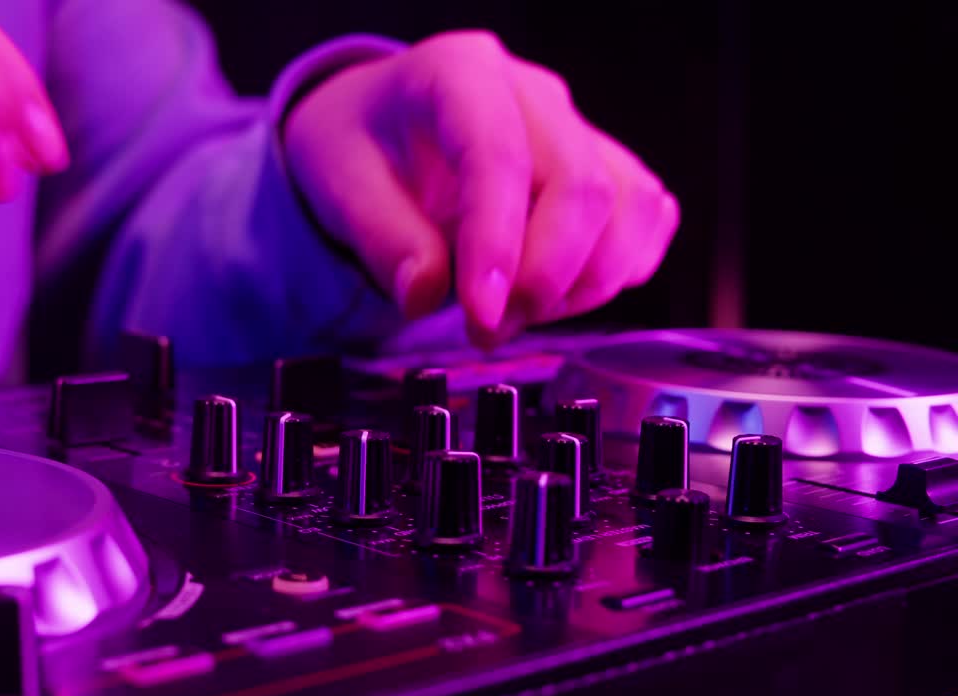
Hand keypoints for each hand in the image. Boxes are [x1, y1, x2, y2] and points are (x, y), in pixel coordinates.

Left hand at [284, 31, 678, 345]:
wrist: (378, 126)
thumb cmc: (361, 145)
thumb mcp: (341, 186)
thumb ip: (384, 241)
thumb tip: (425, 297)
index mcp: (460, 74)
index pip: (499, 156)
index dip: (497, 244)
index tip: (480, 313)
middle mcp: (533, 94)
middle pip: (581, 186)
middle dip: (543, 280)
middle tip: (488, 329)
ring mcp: (577, 128)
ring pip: (628, 206)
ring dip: (584, 284)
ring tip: (516, 315)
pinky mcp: (604, 166)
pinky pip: (646, 218)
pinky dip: (617, 270)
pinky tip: (558, 294)